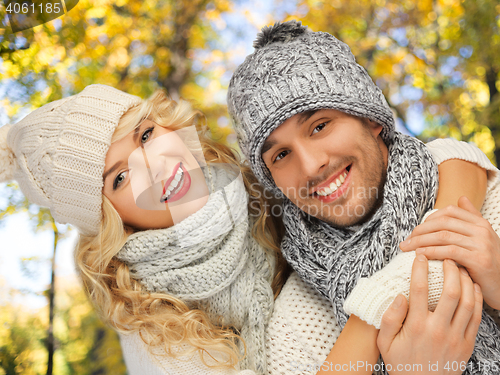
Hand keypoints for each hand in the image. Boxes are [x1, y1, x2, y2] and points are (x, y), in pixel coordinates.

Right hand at [377, 255, 482, 374]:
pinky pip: (476, 317)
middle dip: (449, 270)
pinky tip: (471, 286)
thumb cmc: (401, 363)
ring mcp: (455, 337)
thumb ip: (390, 318)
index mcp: (415, 326)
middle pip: (449, 292)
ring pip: (467, 302)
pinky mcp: (467, 344)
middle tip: (444, 257)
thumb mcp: (385, 342)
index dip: (420, 269)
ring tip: (459, 267)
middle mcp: (437, 330)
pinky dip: (476, 298)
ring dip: (465, 281)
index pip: (419, 290)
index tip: (419, 256)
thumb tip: (400, 295)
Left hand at [400, 195, 499, 308]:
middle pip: (443, 223)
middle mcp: (482, 230)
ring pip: (443, 236)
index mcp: (481, 223)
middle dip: (420, 231)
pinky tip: (420, 256)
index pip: (449, 212)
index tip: (415, 230)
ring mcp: (482, 244)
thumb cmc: (490, 263)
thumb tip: (461, 198)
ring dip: (421, 241)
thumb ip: (471, 218)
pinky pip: (449, 252)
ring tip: (407, 248)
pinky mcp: (480, 260)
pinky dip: (431, 252)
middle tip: (406, 241)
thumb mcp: (482, 238)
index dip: (428, 219)